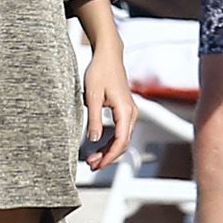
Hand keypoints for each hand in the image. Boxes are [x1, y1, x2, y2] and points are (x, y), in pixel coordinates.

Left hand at [82, 44, 134, 169]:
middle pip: (123, 142)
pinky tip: (99, 146)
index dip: (110, 155)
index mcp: (125, 110)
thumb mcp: (92, 96)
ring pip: (122, 138)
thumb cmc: (100, 72)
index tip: (98, 164)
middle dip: (108, 156)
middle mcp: (131, 113)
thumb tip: (94, 140)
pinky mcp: (124, 110)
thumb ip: (94, 119)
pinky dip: (111, 141)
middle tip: (91, 165)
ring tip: (92, 159)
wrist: (108, 56)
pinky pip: (121, 131)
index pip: (121, 140)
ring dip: (109, 150)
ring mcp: (129, 112)